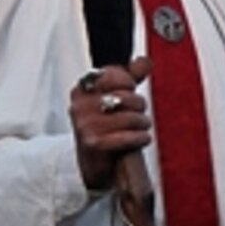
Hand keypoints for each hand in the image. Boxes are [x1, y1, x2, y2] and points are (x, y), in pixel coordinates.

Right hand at [71, 60, 152, 186]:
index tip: (130, 90)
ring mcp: (85, 125)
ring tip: (141, 126)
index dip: (128, 83)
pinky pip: (128, 136)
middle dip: (139, 105)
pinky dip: (140, 137)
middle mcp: (80, 106)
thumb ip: (128, 77)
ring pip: (130, 117)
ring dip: (142, 123)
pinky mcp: (94, 144)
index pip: (112, 74)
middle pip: (125, 96)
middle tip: (139, 113)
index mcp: (81, 90)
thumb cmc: (103, 129)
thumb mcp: (112, 98)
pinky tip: (142, 138)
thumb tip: (144, 61)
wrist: (92, 164)